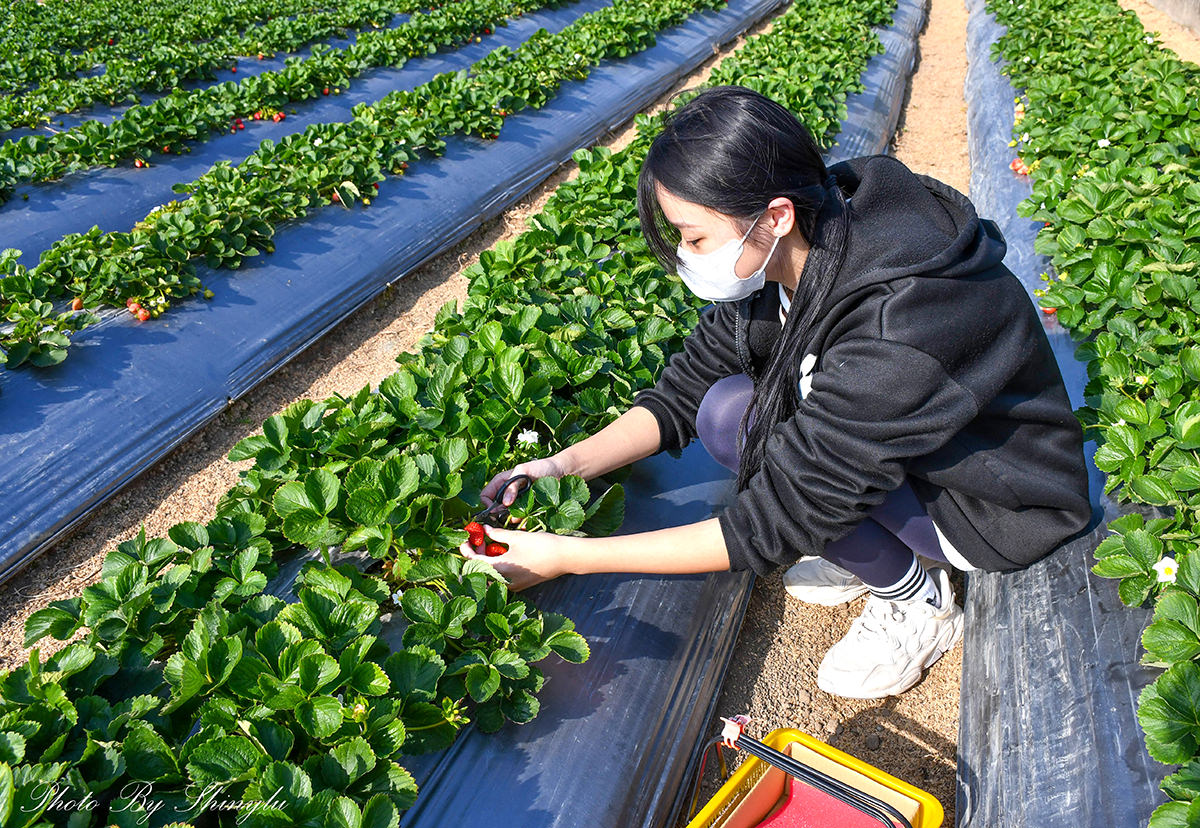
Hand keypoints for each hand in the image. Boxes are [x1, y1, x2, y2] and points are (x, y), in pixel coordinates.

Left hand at [460, 524, 575, 590]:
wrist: (565, 558)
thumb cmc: (542, 546)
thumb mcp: (517, 537)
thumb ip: (497, 534)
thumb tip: (484, 529)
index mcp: (500, 569)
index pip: (473, 561)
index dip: (466, 549)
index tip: (464, 538)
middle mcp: (504, 581)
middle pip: (480, 570)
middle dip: (476, 554)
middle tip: (478, 538)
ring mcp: (513, 585)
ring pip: (491, 574)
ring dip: (487, 559)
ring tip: (489, 543)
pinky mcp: (520, 584)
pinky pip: (502, 576)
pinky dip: (497, 564)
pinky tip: (502, 551)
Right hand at [478, 456, 569, 525]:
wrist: (560, 472)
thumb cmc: (541, 467)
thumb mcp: (523, 471)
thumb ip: (512, 485)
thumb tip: (504, 503)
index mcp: (502, 482)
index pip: (486, 495)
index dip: (487, 504)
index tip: (494, 511)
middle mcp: (507, 494)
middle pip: (495, 509)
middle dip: (500, 515)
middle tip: (508, 516)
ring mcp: (518, 503)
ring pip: (508, 517)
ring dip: (513, 519)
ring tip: (522, 516)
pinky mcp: (528, 510)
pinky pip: (522, 520)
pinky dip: (523, 522)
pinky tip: (528, 521)